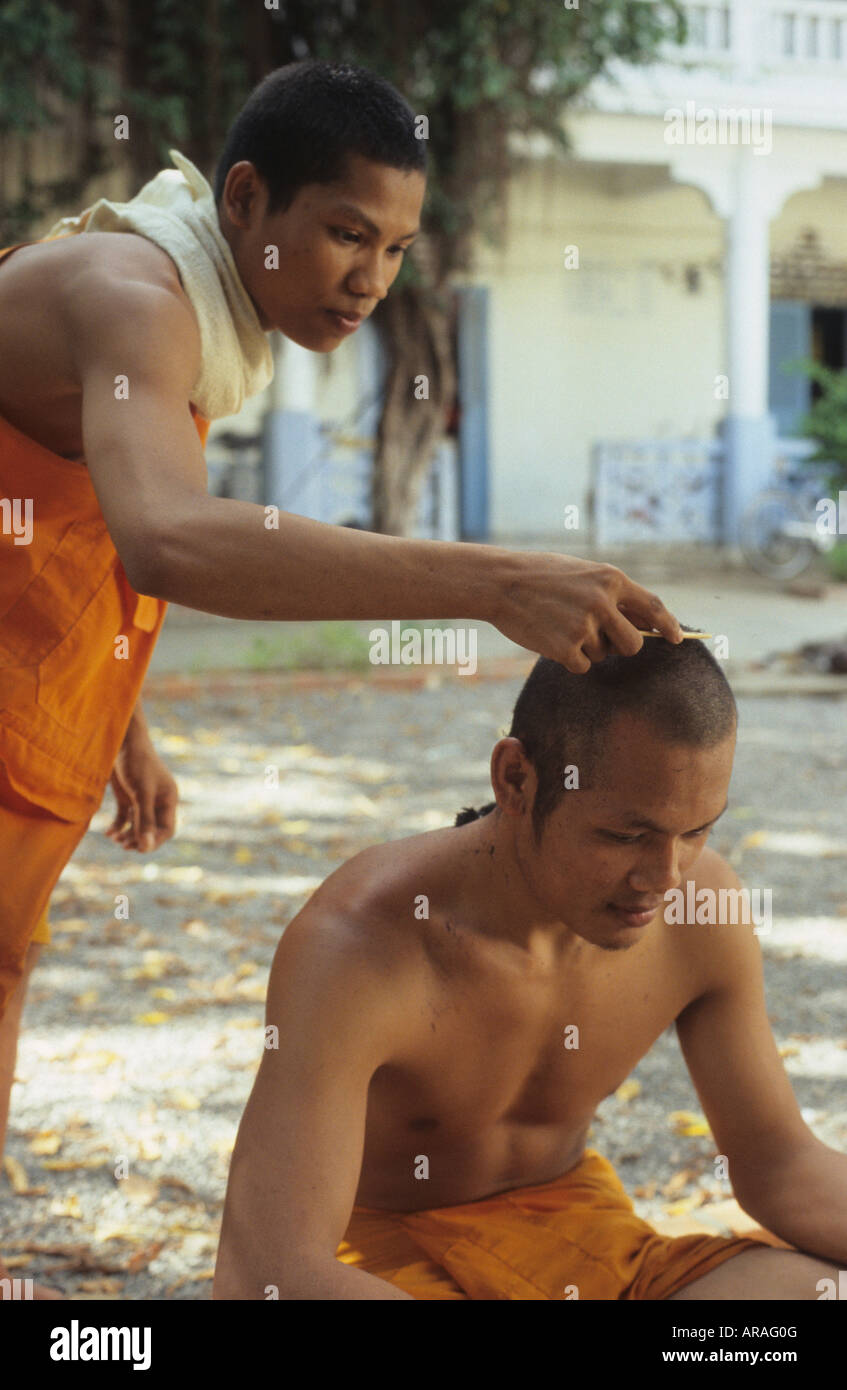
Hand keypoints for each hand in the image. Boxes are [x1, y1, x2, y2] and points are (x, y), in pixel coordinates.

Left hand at [106, 731, 177, 851]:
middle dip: (138, 839)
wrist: (121, 740)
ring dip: (127, 834)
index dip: (154, 841)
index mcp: (167, 799)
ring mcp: (141, 798)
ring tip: (115, 839)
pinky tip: (108, 832)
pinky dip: (117, 826)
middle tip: (123, 845)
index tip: (139, 848)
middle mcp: (157, 801)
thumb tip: (146, 847)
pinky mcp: (127, 795)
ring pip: (137, 825)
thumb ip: (144, 820)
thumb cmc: (136, 763)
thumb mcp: (141, 794)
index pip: (166, 829)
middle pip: (151, 829)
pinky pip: (124, 817)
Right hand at [493, 553, 682, 673]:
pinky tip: (549, 637)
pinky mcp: (566, 648)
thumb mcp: (582, 574)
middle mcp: (603, 602)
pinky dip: (568, 659)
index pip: (653, 606)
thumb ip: (611, 595)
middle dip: (620, 647)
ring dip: (586, 648)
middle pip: (632, 644)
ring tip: (559, 624)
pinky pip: (581, 666)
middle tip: (600, 638)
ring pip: (602, 655)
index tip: (677, 639)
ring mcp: (585, 626)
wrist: (501, 582)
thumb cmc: (541, 576)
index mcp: (611, 579)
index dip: (668, 625)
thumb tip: (641, 623)